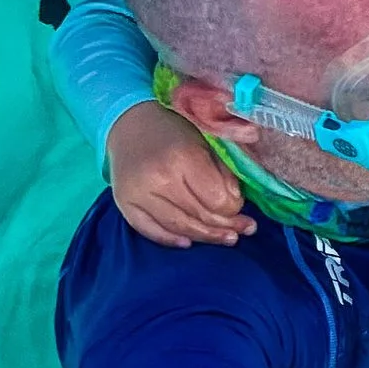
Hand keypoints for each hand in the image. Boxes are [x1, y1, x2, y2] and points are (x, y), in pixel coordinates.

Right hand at [107, 100, 251, 247]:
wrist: (129, 125)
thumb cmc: (174, 133)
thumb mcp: (205, 144)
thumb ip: (223, 174)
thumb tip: (235, 205)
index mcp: (183, 158)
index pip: (216, 199)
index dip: (233, 208)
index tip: (239, 206)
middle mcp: (159, 178)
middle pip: (199, 215)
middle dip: (226, 226)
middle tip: (245, 229)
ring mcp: (138, 194)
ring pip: (178, 227)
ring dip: (205, 237)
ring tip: (226, 238)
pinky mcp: (123, 203)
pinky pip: (149, 230)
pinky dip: (170, 240)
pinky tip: (189, 243)